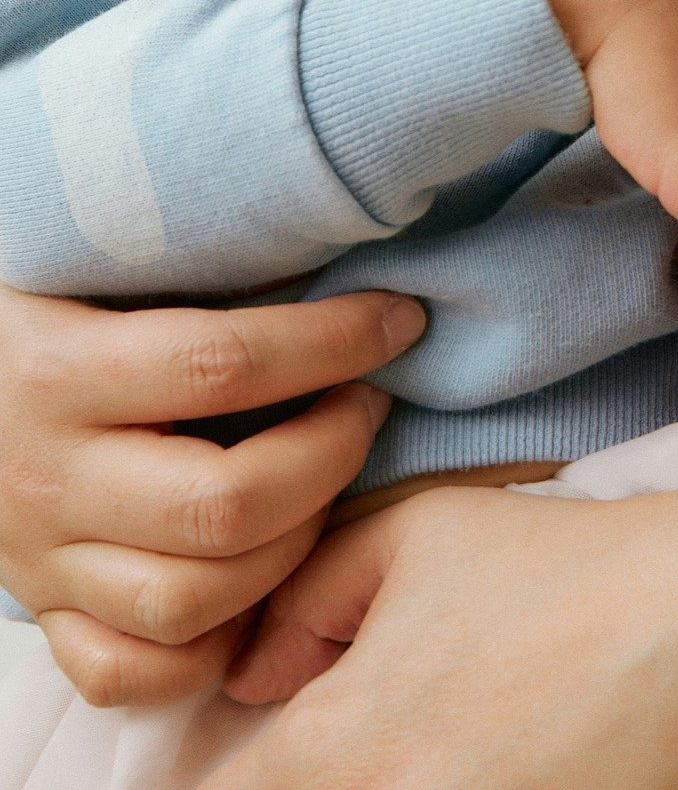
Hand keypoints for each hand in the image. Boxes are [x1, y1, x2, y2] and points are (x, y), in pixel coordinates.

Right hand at [0, 282, 424, 705]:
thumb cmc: (42, 303)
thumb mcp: (89, 264)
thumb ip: (188, 264)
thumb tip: (328, 243)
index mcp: (58, 369)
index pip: (222, 365)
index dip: (332, 344)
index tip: (397, 320)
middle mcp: (49, 477)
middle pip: (224, 504)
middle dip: (329, 454)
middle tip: (366, 404)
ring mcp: (43, 559)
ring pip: (193, 601)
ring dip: (291, 547)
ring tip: (324, 482)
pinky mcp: (45, 612)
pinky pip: (130, 671)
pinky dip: (205, 644)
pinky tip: (250, 575)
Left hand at [208, 484, 677, 789]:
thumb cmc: (565, 570)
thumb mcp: (421, 534)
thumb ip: (309, 592)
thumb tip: (259, 671)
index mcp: (342, 746)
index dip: (251, 762)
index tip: (288, 732)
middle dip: (322, 767)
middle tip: (397, 714)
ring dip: (392, 775)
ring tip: (452, 728)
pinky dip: (454, 783)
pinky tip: (497, 751)